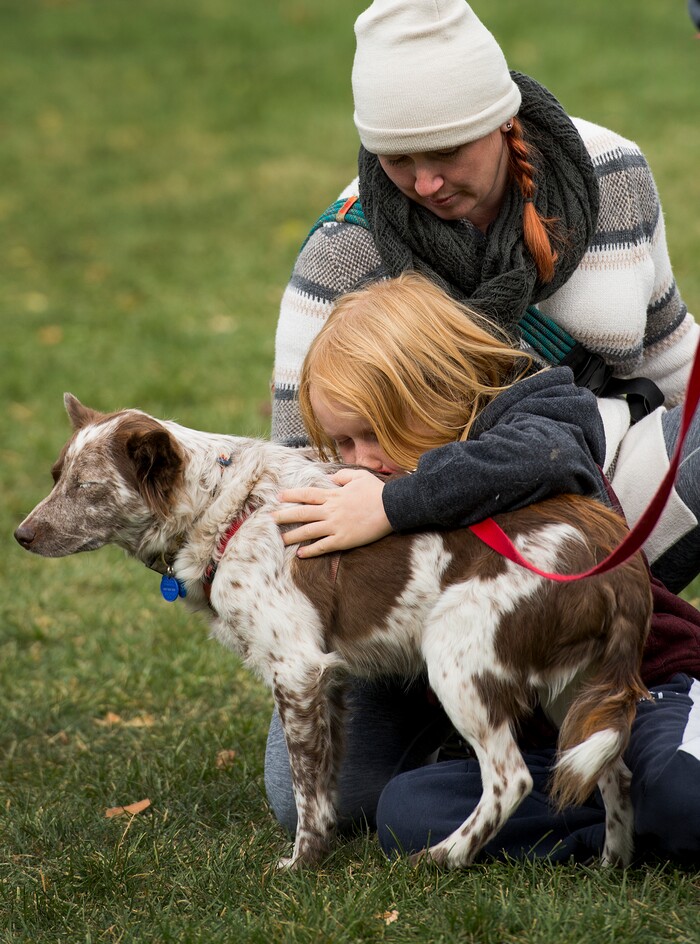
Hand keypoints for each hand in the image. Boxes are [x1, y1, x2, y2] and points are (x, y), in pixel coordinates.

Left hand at [274, 468, 391, 556]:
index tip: (279, 497)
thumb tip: (329, 478)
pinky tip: (300, 554)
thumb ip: (342, 476)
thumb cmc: (377, 491)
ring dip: (292, 535)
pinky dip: (311, 550)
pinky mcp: (343, 540)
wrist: (392, 508)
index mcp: (334, 495)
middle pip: (302, 513)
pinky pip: (323, 546)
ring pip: (308, 531)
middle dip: (284, 515)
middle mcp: (331, 510)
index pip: (307, 494)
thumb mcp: (359, 476)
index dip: (291, 495)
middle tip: (270, 519)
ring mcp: (336, 526)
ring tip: (280, 539)